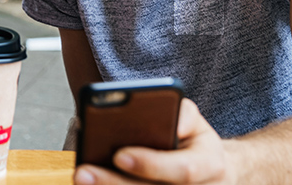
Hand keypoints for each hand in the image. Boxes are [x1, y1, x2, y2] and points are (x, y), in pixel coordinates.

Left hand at [74, 99, 231, 184]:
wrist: (211, 170)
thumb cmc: (193, 140)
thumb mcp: (194, 121)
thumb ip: (184, 113)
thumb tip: (172, 121)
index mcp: (210, 164)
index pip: (183, 169)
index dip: (151, 164)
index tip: (118, 154)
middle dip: (115, 182)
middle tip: (83, 171)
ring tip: (80, 178)